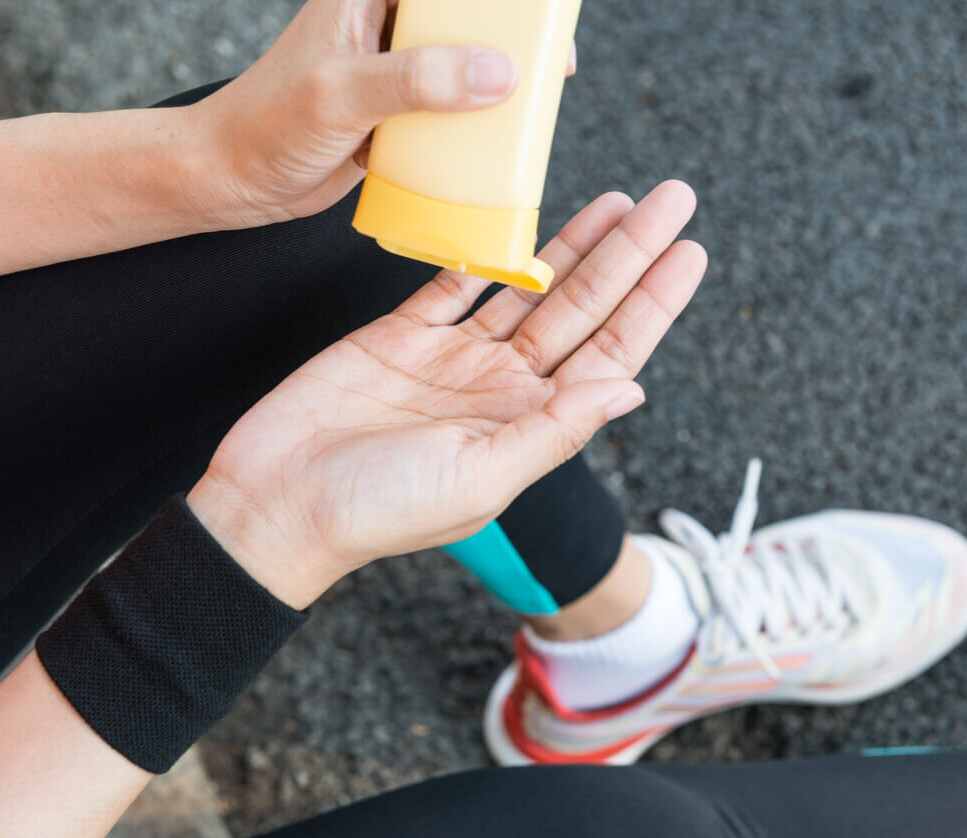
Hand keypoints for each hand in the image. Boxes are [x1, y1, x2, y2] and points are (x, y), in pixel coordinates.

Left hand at [186, 0, 574, 227]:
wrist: (232, 179)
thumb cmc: (267, 124)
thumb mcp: (341, 95)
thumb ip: (416, 80)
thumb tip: (499, 73)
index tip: (539, 11)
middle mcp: (386, 23)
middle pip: (466, 16)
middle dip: (511, 35)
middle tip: (552, 62)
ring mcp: (394, 70)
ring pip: (464, 64)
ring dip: (498, 85)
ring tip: (536, 103)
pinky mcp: (396, 113)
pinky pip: (449, 111)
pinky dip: (474, 127)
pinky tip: (498, 143)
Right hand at [188, 181, 704, 607]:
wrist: (277, 503)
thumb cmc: (378, 510)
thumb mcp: (480, 477)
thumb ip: (555, 430)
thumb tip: (633, 388)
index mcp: (526, 422)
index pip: (609, 354)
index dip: (652, 303)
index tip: (689, 251)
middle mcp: (498, 386)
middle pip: (579, 307)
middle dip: (627, 254)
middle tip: (671, 199)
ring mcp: (450, 358)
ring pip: (525, 287)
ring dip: (570, 245)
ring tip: (615, 200)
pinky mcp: (397, 336)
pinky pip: (451, 284)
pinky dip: (482, 253)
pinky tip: (515, 219)